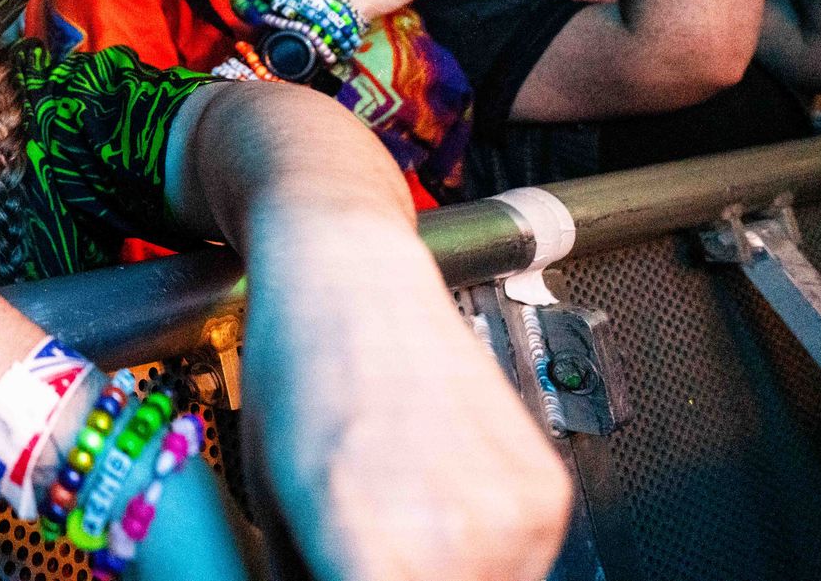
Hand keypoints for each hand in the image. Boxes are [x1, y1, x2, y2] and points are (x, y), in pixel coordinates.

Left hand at [242, 210, 570, 579]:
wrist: (348, 269)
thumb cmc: (295, 369)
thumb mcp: (272, 500)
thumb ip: (300, 573)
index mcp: (371, 550)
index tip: (347, 571)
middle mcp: (455, 539)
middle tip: (365, 548)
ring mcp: (513, 516)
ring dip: (450, 575)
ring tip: (401, 517)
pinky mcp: (548, 492)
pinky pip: (526, 557)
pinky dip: (486, 545)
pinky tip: (436, 490)